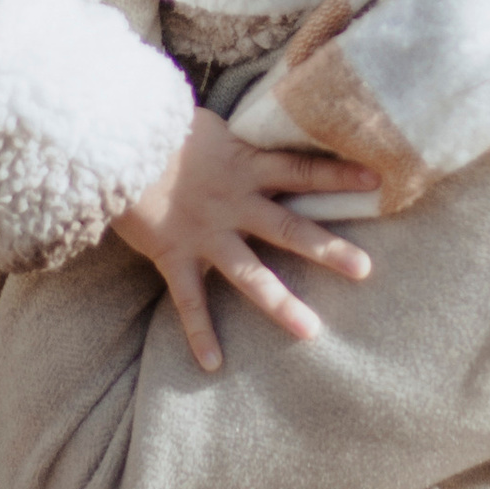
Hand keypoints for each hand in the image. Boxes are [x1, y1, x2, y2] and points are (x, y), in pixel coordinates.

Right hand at [113, 108, 375, 373]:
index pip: (302, 167)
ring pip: (249, 273)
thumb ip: (233, 139)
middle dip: (327, 249)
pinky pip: (188, 300)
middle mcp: (232, 202)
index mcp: (243, 164)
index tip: (378, 180)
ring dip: (280, 302)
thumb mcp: (204, 124)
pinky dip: (199, 333)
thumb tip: (246, 129)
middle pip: (288, 227)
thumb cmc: (155, 126)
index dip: (339, 173)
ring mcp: (204, 232)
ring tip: (310, 331)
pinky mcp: (172, 253)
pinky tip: (213, 364)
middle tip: (365, 270)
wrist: (111, 141)